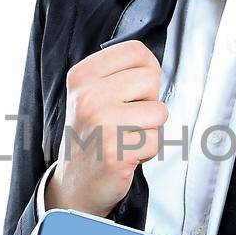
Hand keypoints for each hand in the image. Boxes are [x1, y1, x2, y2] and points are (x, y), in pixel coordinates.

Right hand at [46, 39, 167, 217]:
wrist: (75, 184)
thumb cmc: (90, 137)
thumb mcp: (90, 95)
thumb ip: (118, 75)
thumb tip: (153, 64)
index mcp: (83, 76)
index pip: (135, 51)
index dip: (146, 70)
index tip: (135, 89)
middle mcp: (89, 97)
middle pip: (151, 79)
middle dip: (149, 101)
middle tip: (127, 118)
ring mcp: (102, 124)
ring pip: (159, 111)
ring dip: (150, 128)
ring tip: (127, 136)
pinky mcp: (117, 151)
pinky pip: (156, 141)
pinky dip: (148, 151)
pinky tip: (127, 154)